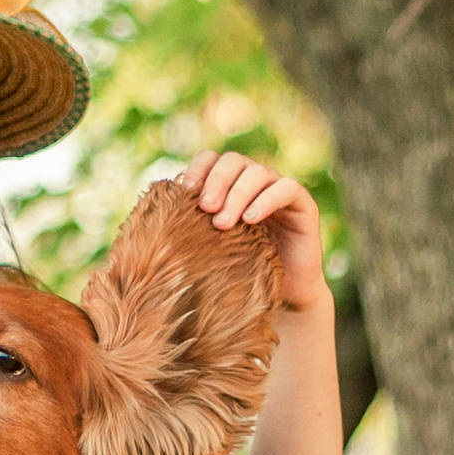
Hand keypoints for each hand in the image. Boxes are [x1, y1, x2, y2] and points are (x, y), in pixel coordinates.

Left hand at [179, 150, 329, 316]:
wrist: (284, 295)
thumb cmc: (241, 273)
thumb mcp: (210, 249)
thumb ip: (189, 230)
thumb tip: (150, 221)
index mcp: (230, 186)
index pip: (212, 159)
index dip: (198, 168)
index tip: (184, 191)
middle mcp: (255, 182)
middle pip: (233, 160)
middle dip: (216, 182)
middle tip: (205, 209)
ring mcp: (279, 190)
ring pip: (258, 172)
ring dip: (237, 194)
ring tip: (224, 223)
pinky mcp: (303, 205)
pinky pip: (286, 188)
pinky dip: (266, 200)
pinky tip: (250, 220)